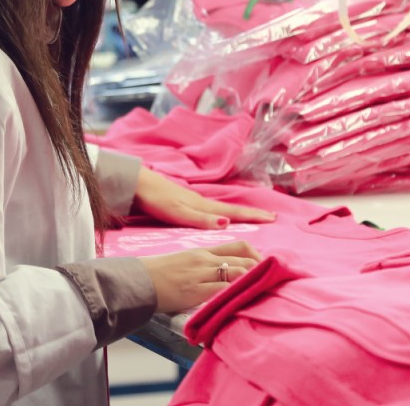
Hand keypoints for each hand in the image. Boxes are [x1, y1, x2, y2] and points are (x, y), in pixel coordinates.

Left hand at [134, 168, 275, 229]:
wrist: (137, 184)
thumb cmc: (155, 200)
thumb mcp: (178, 213)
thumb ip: (201, 220)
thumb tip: (227, 224)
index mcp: (203, 206)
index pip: (233, 213)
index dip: (253, 216)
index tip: (272, 218)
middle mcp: (201, 203)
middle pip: (232, 210)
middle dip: (251, 214)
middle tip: (271, 216)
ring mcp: (193, 202)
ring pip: (222, 209)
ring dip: (239, 213)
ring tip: (251, 216)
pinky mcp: (184, 203)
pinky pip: (211, 210)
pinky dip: (223, 213)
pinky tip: (220, 215)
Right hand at [140, 241, 262, 312]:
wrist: (138, 280)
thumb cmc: (157, 273)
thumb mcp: (183, 261)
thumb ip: (202, 264)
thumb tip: (219, 274)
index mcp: (202, 251)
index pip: (238, 246)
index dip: (256, 255)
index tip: (264, 265)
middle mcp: (205, 259)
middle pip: (243, 259)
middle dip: (261, 270)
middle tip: (271, 281)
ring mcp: (201, 274)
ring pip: (237, 273)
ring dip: (253, 282)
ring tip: (263, 292)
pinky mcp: (195, 290)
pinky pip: (222, 291)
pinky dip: (236, 295)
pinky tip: (244, 301)